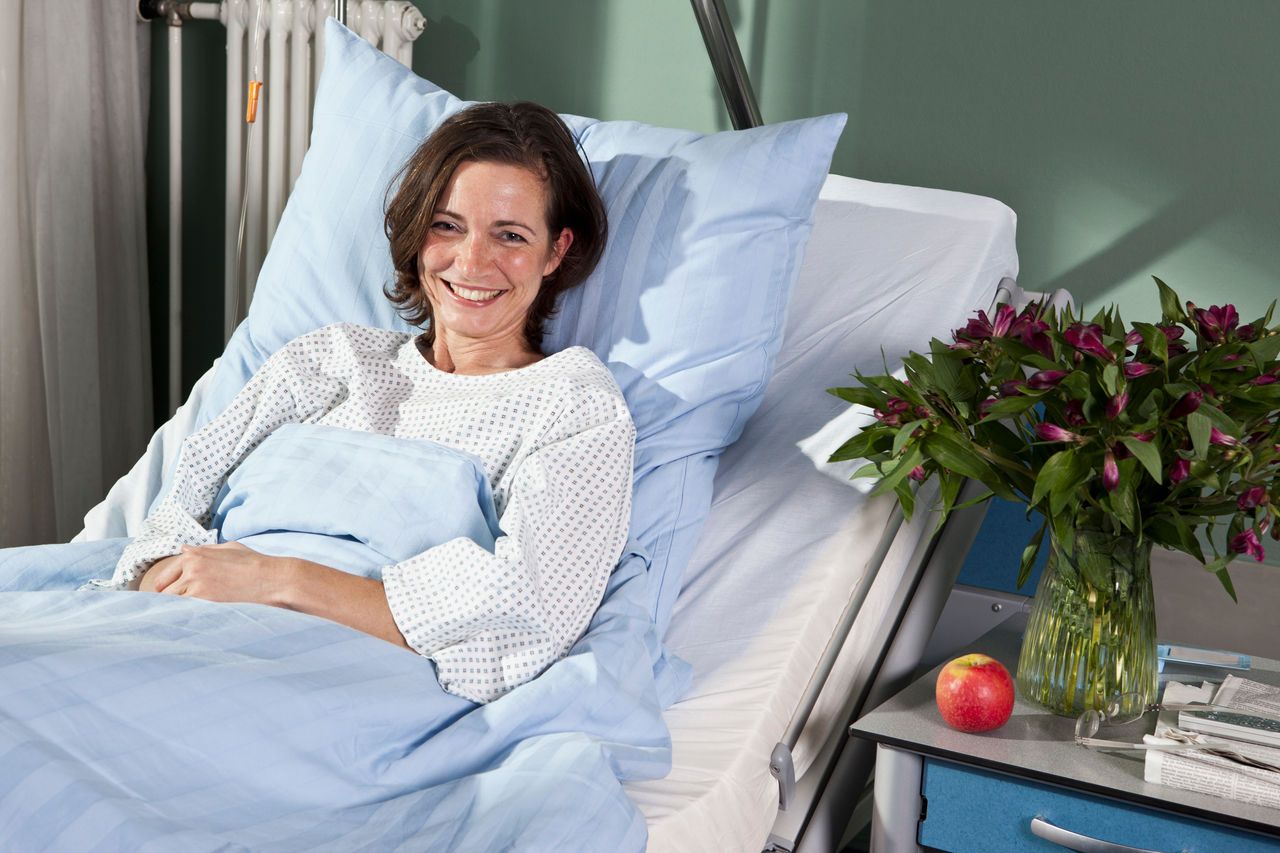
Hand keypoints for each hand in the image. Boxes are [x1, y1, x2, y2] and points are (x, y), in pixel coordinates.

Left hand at [139, 542, 293, 605]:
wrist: (272, 579)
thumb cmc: (255, 563)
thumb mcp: (229, 548)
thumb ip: (203, 550)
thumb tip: (183, 549)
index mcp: (195, 555)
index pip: (165, 576)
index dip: (166, 588)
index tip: (169, 598)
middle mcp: (191, 568)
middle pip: (164, 591)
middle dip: (170, 600)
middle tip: (175, 611)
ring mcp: (195, 585)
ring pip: (171, 603)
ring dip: (177, 610)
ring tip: (184, 617)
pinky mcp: (202, 601)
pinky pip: (183, 613)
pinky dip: (185, 618)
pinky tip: (193, 621)